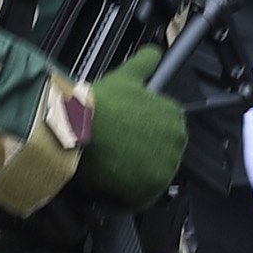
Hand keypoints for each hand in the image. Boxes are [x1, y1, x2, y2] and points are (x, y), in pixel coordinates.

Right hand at [76, 44, 188, 213]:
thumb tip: (155, 51)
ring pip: (146, 180)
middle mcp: (178, 139)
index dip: (138, 141)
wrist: (74, 124)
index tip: (120, 141)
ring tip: (102, 168)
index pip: (161, 137)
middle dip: (134, 160)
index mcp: (175, 115)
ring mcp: (167, 164)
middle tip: (108, 155)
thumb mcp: (125, 77)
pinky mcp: (151, 187)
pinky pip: (137, 201)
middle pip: (156, 159)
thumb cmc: (95, 103)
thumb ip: (144, 64)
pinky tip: (103, 189)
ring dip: (126, 179)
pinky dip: (120, 200)